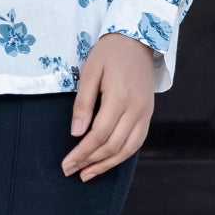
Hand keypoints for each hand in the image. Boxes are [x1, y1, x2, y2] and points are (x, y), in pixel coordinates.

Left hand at [62, 33, 154, 180]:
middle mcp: (136, 109)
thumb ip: (83, 102)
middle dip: (90, 162)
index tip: (66, 163)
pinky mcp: (148, 114)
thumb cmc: (110, 53)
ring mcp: (145, 113)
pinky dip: (121, 156)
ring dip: (106, 165)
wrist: (139, 40)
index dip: (82, 152)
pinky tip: (107, 162)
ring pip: (127, 149)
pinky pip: (136, 142)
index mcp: (119, 97)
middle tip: (70, 171)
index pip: (99, 134)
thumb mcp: (90, 71)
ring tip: (86, 174)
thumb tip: (76, 133)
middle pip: (112, 145)